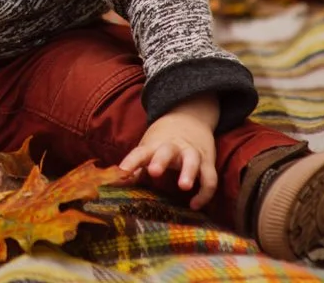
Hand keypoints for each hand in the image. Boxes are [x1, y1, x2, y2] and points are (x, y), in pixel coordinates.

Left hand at [118, 95, 218, 210]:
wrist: (190, 118)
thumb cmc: (163, 141)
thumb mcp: (148, 149)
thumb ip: (135, 167)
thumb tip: (113, 184)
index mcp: (155, 145)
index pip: (140, 152)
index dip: (131, 161)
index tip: (122, 172)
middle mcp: (173, 147)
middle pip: (167, 151)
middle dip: (161, 160)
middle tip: (154, 171)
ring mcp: (192, 153)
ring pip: (192, 160)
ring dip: (188, 172)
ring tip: (184, 186)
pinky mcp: (208, 162)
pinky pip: (210, 177)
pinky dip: (205, 192)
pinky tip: (194, 205)